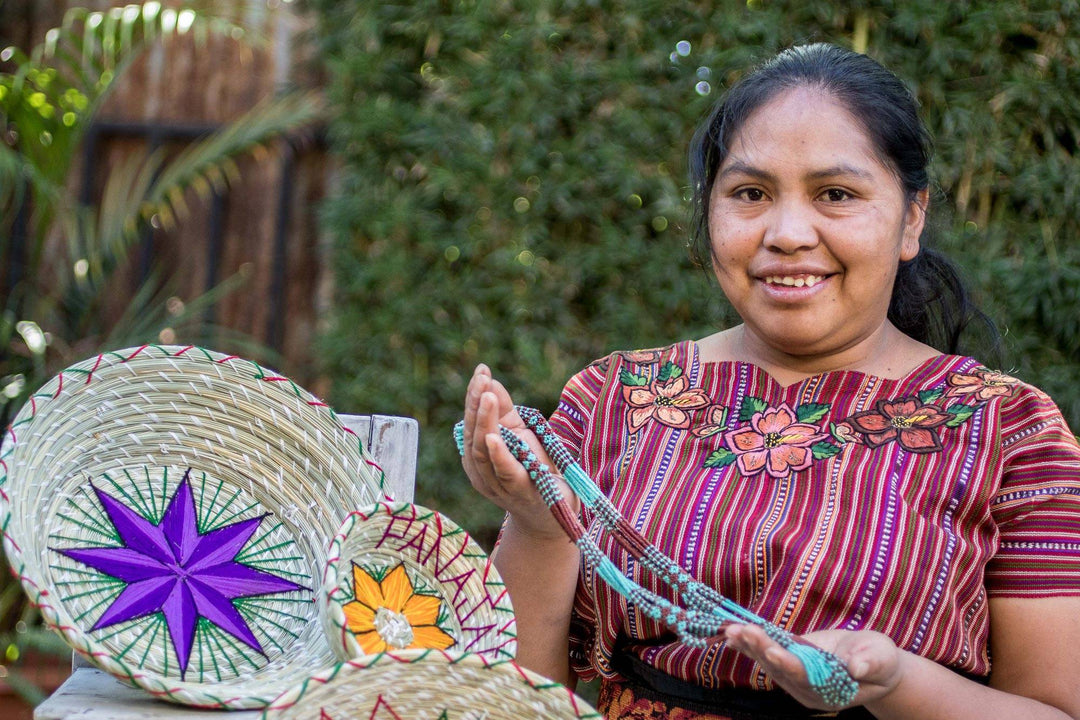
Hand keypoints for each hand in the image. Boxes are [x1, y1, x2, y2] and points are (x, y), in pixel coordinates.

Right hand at [461, 364, 576, 539]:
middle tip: (482, 379)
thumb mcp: (521, 436)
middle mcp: (481, 472)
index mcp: (478, 456)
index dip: (473, 397)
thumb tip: (489, 380)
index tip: (481, 370)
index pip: (471, 422)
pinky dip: (498, 455)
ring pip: (483, 452)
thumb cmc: (534, 473)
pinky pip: (505, 473)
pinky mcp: (521, 493)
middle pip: (472, 435)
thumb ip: (505, 411)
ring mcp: (499, 485)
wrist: (552, 518)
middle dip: (475, 405)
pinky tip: (494, 437)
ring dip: (484, 422)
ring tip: (486, 396)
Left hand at [723, 624, 904, 710]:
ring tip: (732, 629)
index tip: (771, 648)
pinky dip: (749, 645)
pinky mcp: (791, 663)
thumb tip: (856, 667)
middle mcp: (808, 688)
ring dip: (749, 645)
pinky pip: (768, 655)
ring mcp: (797, 678)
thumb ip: (869, 663)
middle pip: (780, 669)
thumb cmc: (881, 661)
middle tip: (742, 630)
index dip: (787, 663)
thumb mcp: (882, 659)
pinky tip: (732, 635)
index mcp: (830, 691)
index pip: (804, 677)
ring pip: (769, 663)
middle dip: (760, 649)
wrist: (875, 665)